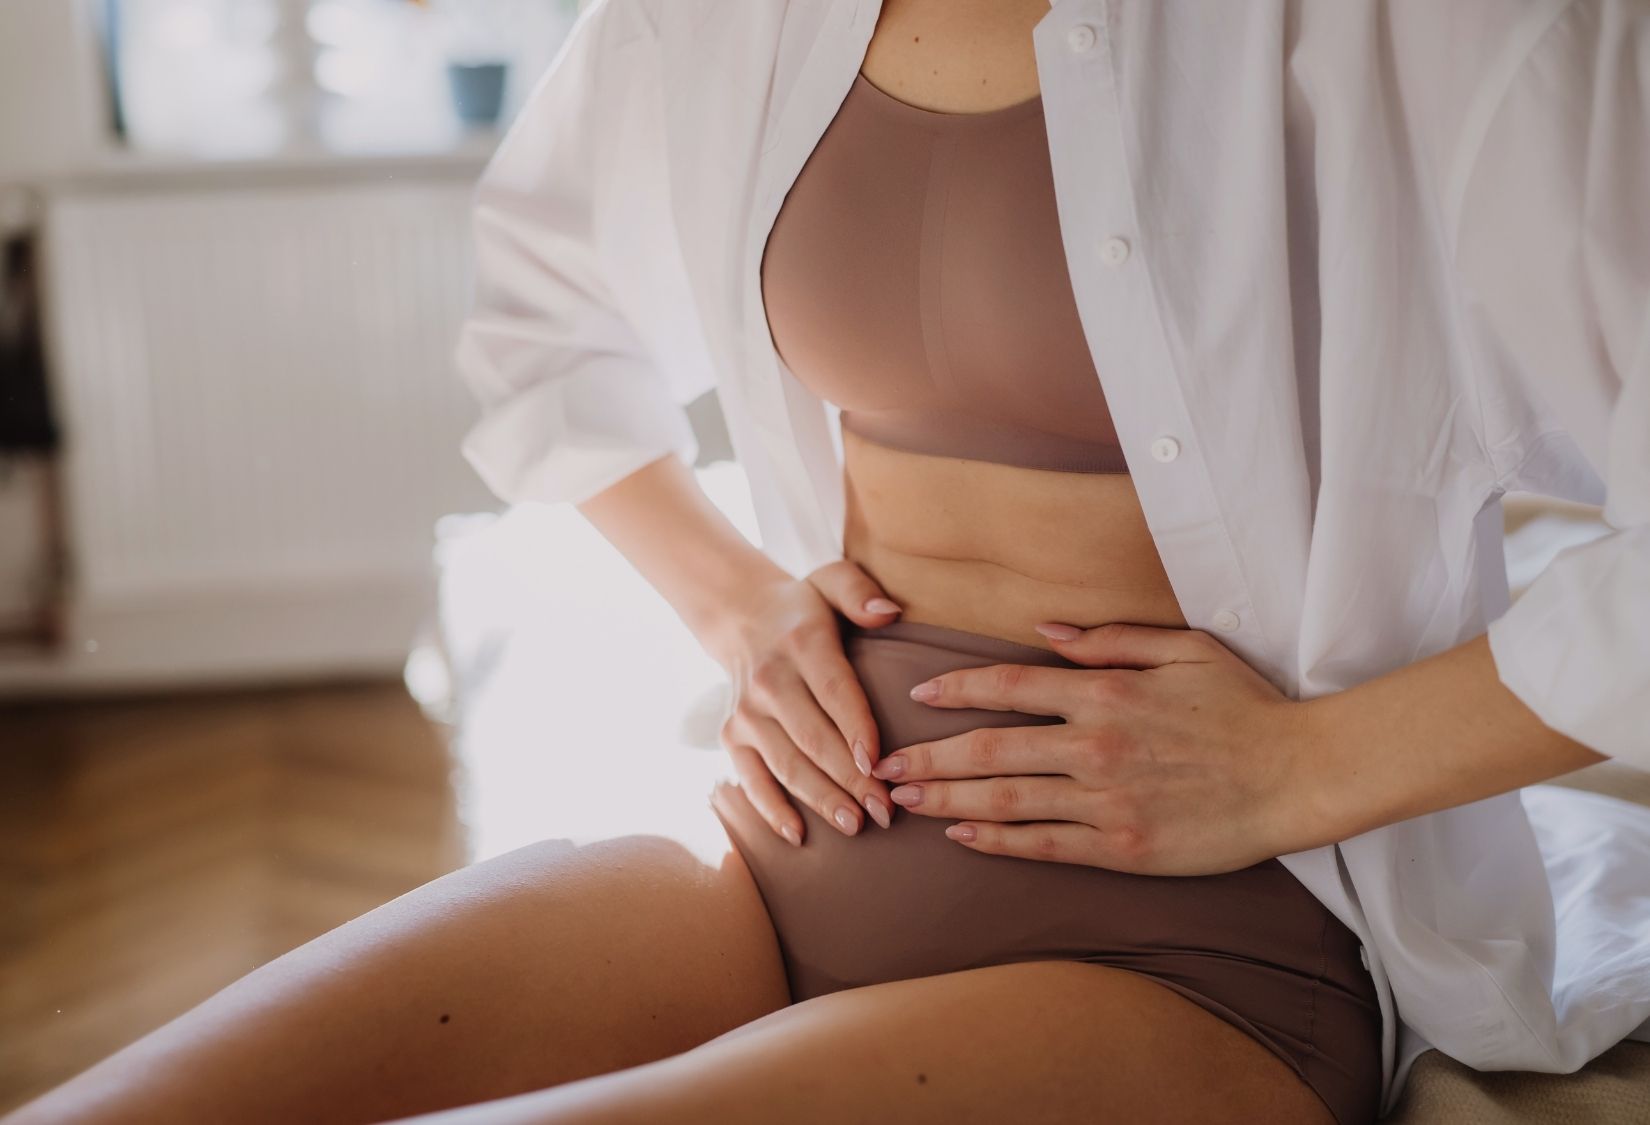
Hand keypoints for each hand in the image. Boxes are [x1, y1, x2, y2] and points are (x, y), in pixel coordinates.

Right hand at [701, 560, 903, 845]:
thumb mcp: (831, 581)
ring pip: (787, 764)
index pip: (833, 690)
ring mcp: (747, 712)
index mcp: (801, 642)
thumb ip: (859, 591)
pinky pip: (751, 779)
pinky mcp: (732, 736)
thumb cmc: (805, 607)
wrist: (741, 617)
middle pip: (813, 737)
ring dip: (821, 799)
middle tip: (886, 811)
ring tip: (856, 825)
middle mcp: (770, 680)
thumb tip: (888, 612)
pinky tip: (798, 836)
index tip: (880, 764)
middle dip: (850, 779)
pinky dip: (771, 809)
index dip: (856, 728)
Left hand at [872, 621, 1321, 875]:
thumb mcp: (1186, 649)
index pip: (1009, 685)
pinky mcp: (1121, 848)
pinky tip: (961, 836)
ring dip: (945, 800)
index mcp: (1105, 692)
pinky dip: (996, 841)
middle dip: (927, 755)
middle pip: (988, 749)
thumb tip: (1050, 630)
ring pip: (1004, 801)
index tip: (919, 694)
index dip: (956, 690)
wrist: (1298, 775)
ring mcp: (1104, 800)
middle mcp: (1093, 745)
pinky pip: (1043, 846)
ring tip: (902, 798)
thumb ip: (1113, 638)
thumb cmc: (1246, 708)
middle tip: (881, 763)